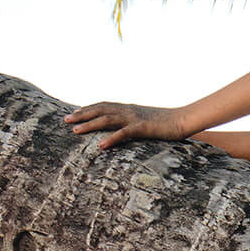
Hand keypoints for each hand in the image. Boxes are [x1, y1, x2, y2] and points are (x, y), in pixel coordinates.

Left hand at [64, 102, 185, 149]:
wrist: (183, 119)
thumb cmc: (166, 122)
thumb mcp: (147, 119)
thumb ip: (134, 120)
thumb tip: (125, 127)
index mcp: (129, 108)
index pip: (104, 105)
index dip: (89, 108)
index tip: (74, 113)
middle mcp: (129, 110)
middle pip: (101, 110)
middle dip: (82, 114)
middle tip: (66, 120)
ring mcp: (135, 118)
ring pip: (107, 119)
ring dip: (90, 124)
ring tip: (76, 131)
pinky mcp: (142, 127)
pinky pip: (123, 133)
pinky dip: (111, 138)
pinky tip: (100, 145)